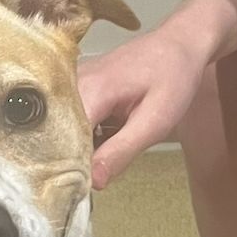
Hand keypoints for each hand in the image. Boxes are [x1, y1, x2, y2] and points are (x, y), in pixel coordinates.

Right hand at [76, 25, 212, 187]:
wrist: (180, 44)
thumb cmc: (173, 77)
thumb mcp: (156, 120)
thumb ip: (123, 151)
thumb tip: (93, 182)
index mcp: (90, 89)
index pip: (63, 140)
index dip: (69, 169)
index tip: (76, 193)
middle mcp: (72, 84)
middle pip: (56, 134)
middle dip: (70, 162)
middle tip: (88, 182)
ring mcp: (72, 84)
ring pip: (61, 129)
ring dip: (76, 149)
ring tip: (95, 164)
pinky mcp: (77, 87)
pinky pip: (69, 119)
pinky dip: (82, 136)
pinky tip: (100, 144)